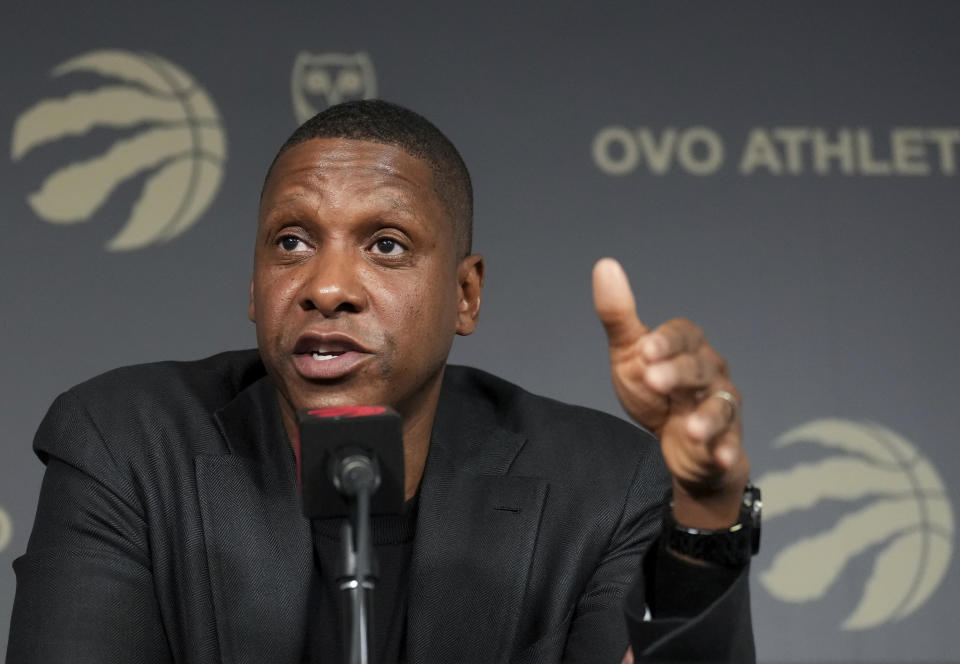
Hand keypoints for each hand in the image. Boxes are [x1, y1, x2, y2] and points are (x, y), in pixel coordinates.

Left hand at [592, 258, 748, 527]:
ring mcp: (721, 408)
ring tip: (691, 429)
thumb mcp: (630, 354)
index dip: (666, 341)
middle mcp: (711, 373)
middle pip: (700, 368)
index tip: (644, 349)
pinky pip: (731, 446)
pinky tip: (720, 458)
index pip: (684, 334)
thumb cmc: (653, 390)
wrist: (673, 444)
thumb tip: (604, 264)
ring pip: (721, 407)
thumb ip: (618, 316)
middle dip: (677, 374)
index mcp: (688, 347)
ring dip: (708, 418)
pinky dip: (727, 452)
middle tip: (653, 380)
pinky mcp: (726, 443)